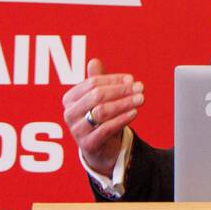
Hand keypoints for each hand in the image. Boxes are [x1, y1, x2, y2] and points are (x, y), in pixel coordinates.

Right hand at [61, 58, 143, 175]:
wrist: (100, 148)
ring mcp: (77, 130)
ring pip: (102, 112)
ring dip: (124, 103)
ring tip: (140, 99)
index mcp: (70, 98)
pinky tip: (134, 113)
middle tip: (140, 88)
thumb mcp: (99, 99)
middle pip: (97, 96)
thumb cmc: (100, 118)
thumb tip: (94, 61)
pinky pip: (106, 129)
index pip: (92, 83)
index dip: (114, 80)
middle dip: (121, 90)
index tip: (132, 79)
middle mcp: (69, 113)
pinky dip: (122, 119)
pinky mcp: (87, 144)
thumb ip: (98, 81)